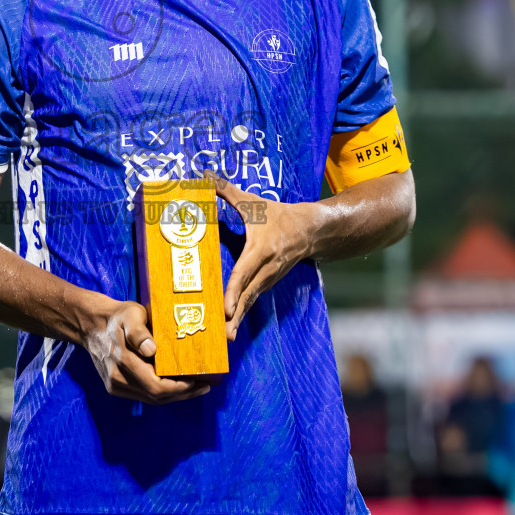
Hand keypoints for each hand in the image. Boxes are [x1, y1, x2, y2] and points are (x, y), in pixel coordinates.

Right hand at [79, 295, 209, 404]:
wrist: (91, 324)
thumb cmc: (118, 317)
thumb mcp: (130, 315)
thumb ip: (138, 332)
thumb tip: (151, 350)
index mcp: (123, 360)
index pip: (156, 385)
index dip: (180, 388)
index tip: (198, 382)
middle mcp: (118, 378)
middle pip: (156, 396)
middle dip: (182, 394)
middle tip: (203, 387)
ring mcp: (115, 385)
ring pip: (150, 399)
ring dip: (173, 396)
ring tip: (194, 388)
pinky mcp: (114, 387)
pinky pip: (142, 395)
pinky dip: (161, 393)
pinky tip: (175, 386)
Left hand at [209, 174, 313, 340]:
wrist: (309, 230)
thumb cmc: (277, 215)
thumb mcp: (253, 202)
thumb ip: (226, 191)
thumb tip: (204, 176)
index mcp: (261, 250)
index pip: (244, 273)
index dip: (234, 291)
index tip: (226, 308)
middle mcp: (266, 269)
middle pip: (248, 295)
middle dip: (236, 315)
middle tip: (223, 334)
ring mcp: (269, 278)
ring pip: (251, 301)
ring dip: (239, 320)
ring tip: (226, 338)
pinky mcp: (267, 283)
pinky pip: (252, 300)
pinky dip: (242, 313)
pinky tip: (231, 327)